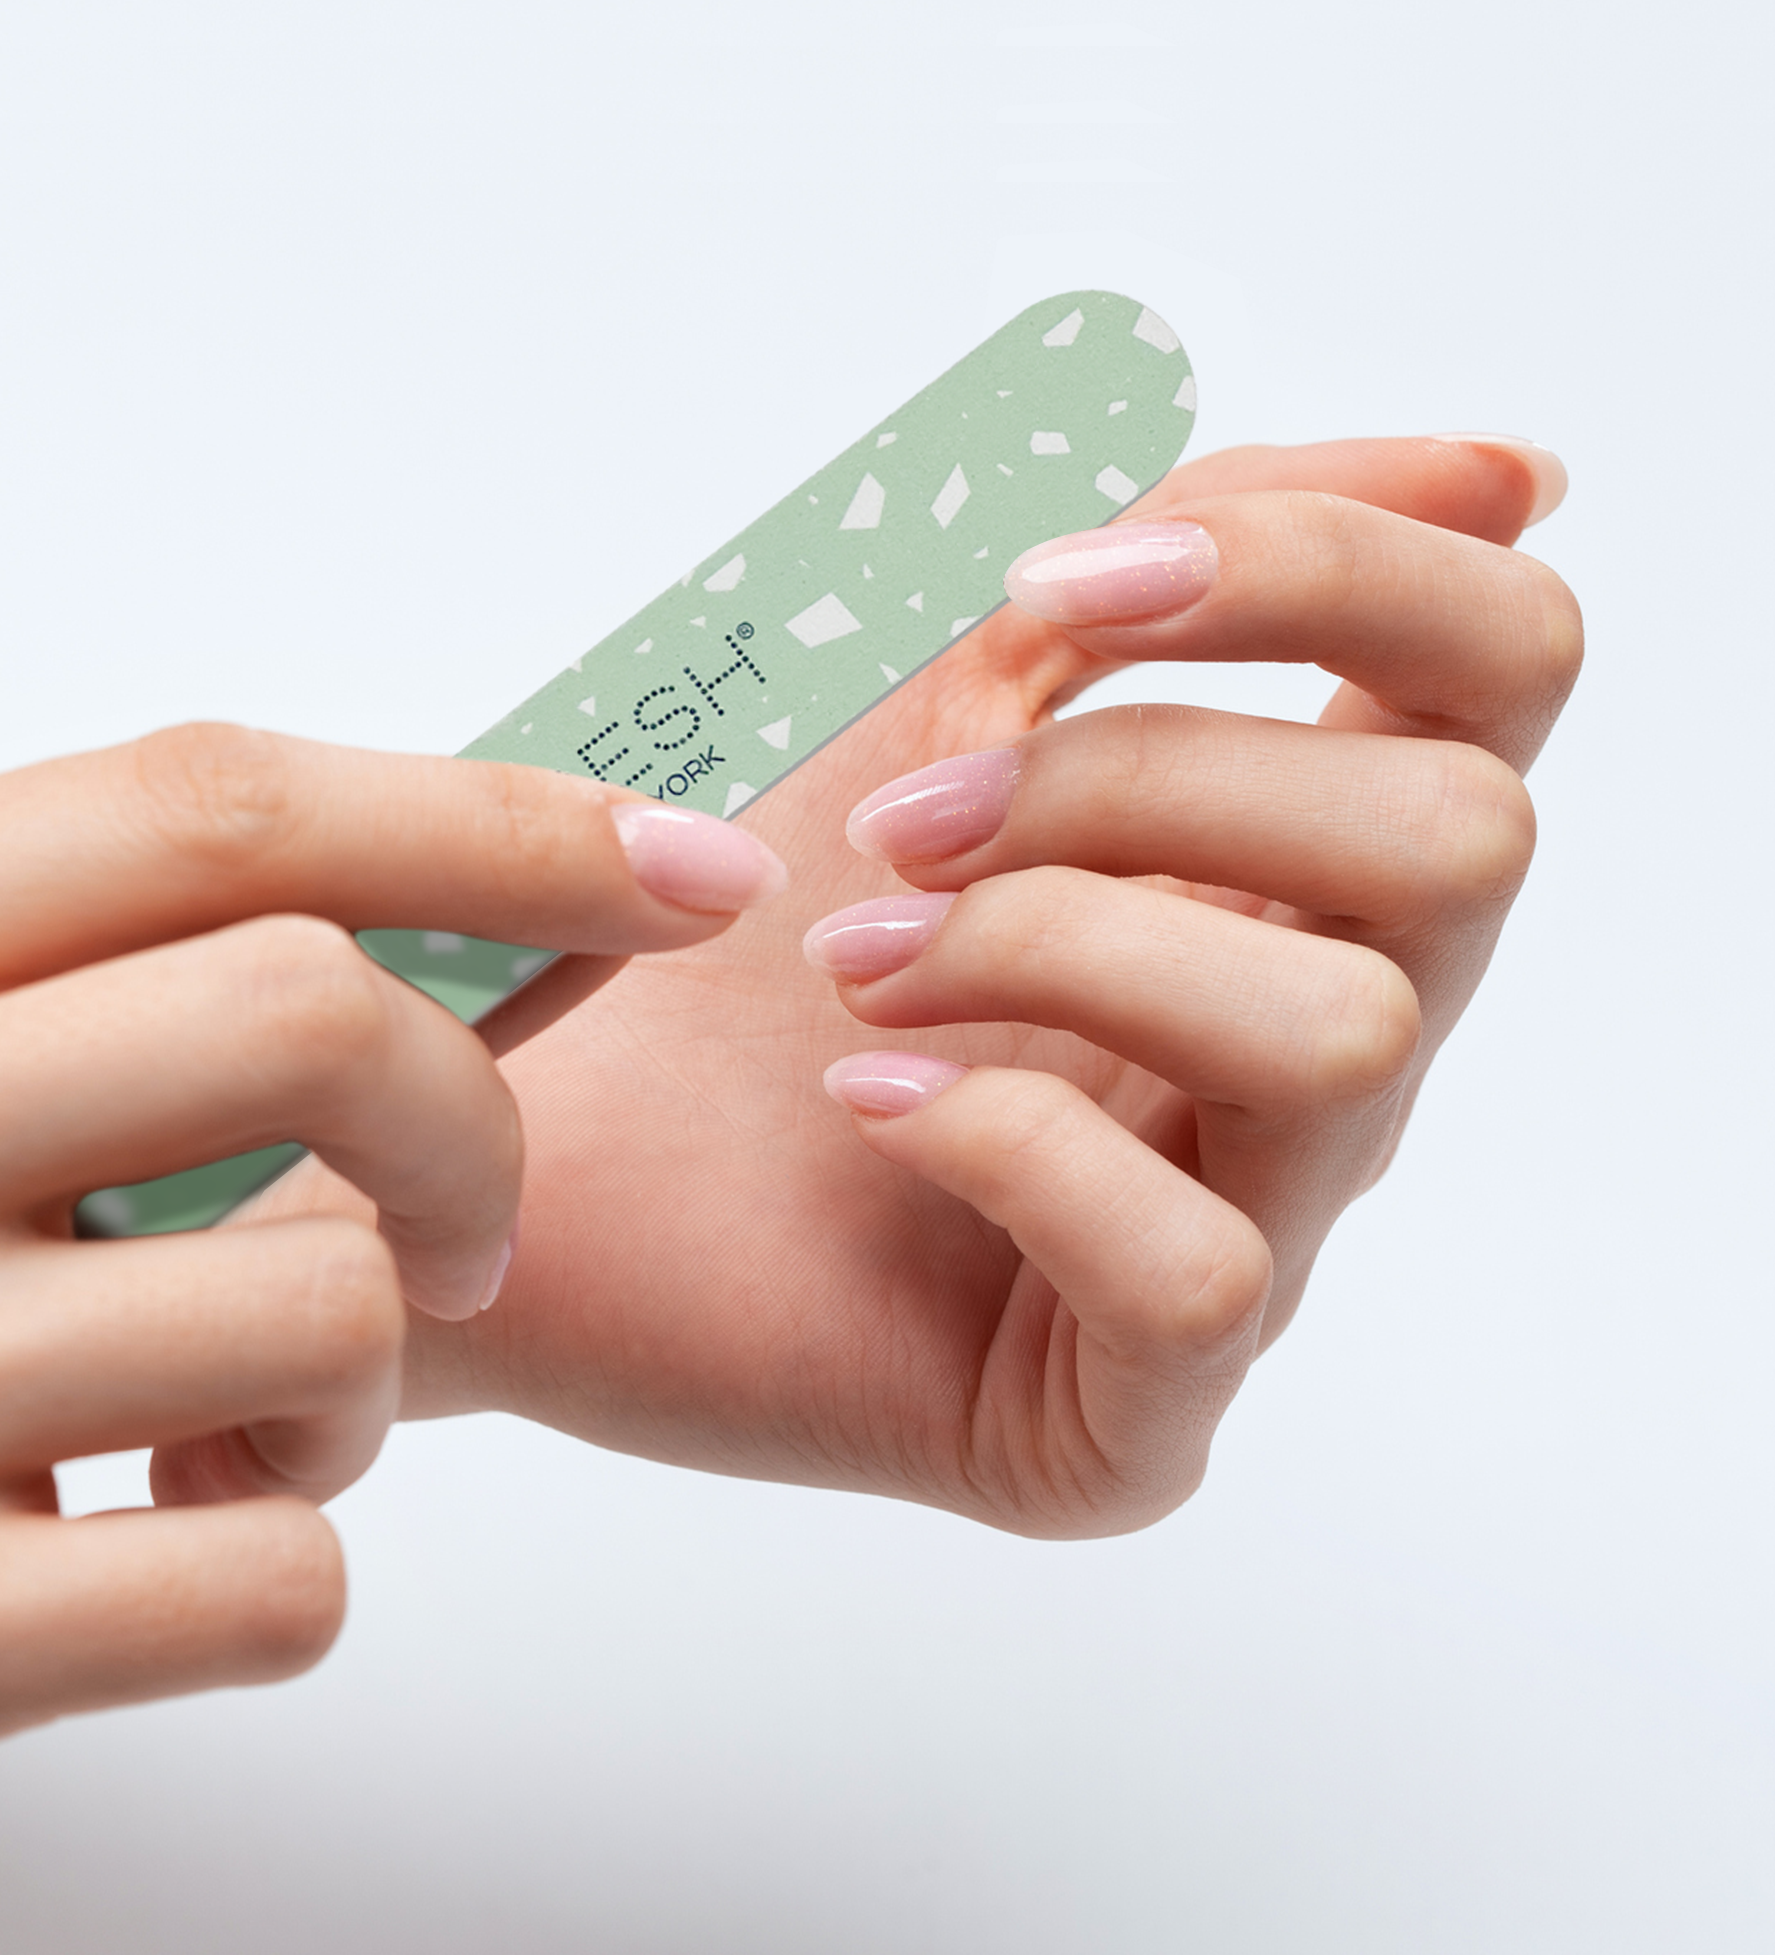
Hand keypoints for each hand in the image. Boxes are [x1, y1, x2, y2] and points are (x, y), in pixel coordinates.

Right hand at [0, 726, 783, 1915]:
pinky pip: (268, 1575)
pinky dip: (300, 1555)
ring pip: (327, 1315)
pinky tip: (181, 1543)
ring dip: (368, 1390)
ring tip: (256, 1427)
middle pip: (307, 1017)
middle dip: (474, 1127)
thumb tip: (471, 923)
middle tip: (466, 1233)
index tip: (686, 867)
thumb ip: (95, 997)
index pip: (213, 811)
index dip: (495, 822)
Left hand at [376, 435, 1578, 1532]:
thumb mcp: (932, 680)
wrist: (522, 1130)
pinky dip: (1011, 1144)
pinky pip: (1200, 1272)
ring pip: (1349, 1038)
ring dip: (1060, 946)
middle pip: (1458, 840)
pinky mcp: (1135, 1404)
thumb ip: (1173, 557)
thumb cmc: (720, 906)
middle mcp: (1312, 1040)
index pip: (1498, 665)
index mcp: (1290, 854)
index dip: (1329, 565)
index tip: (1062, 586)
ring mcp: (1246, 1227)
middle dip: (1149, 778)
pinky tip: (862, 1101)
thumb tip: (1511, 473)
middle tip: (903, 820)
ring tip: (854, 964)